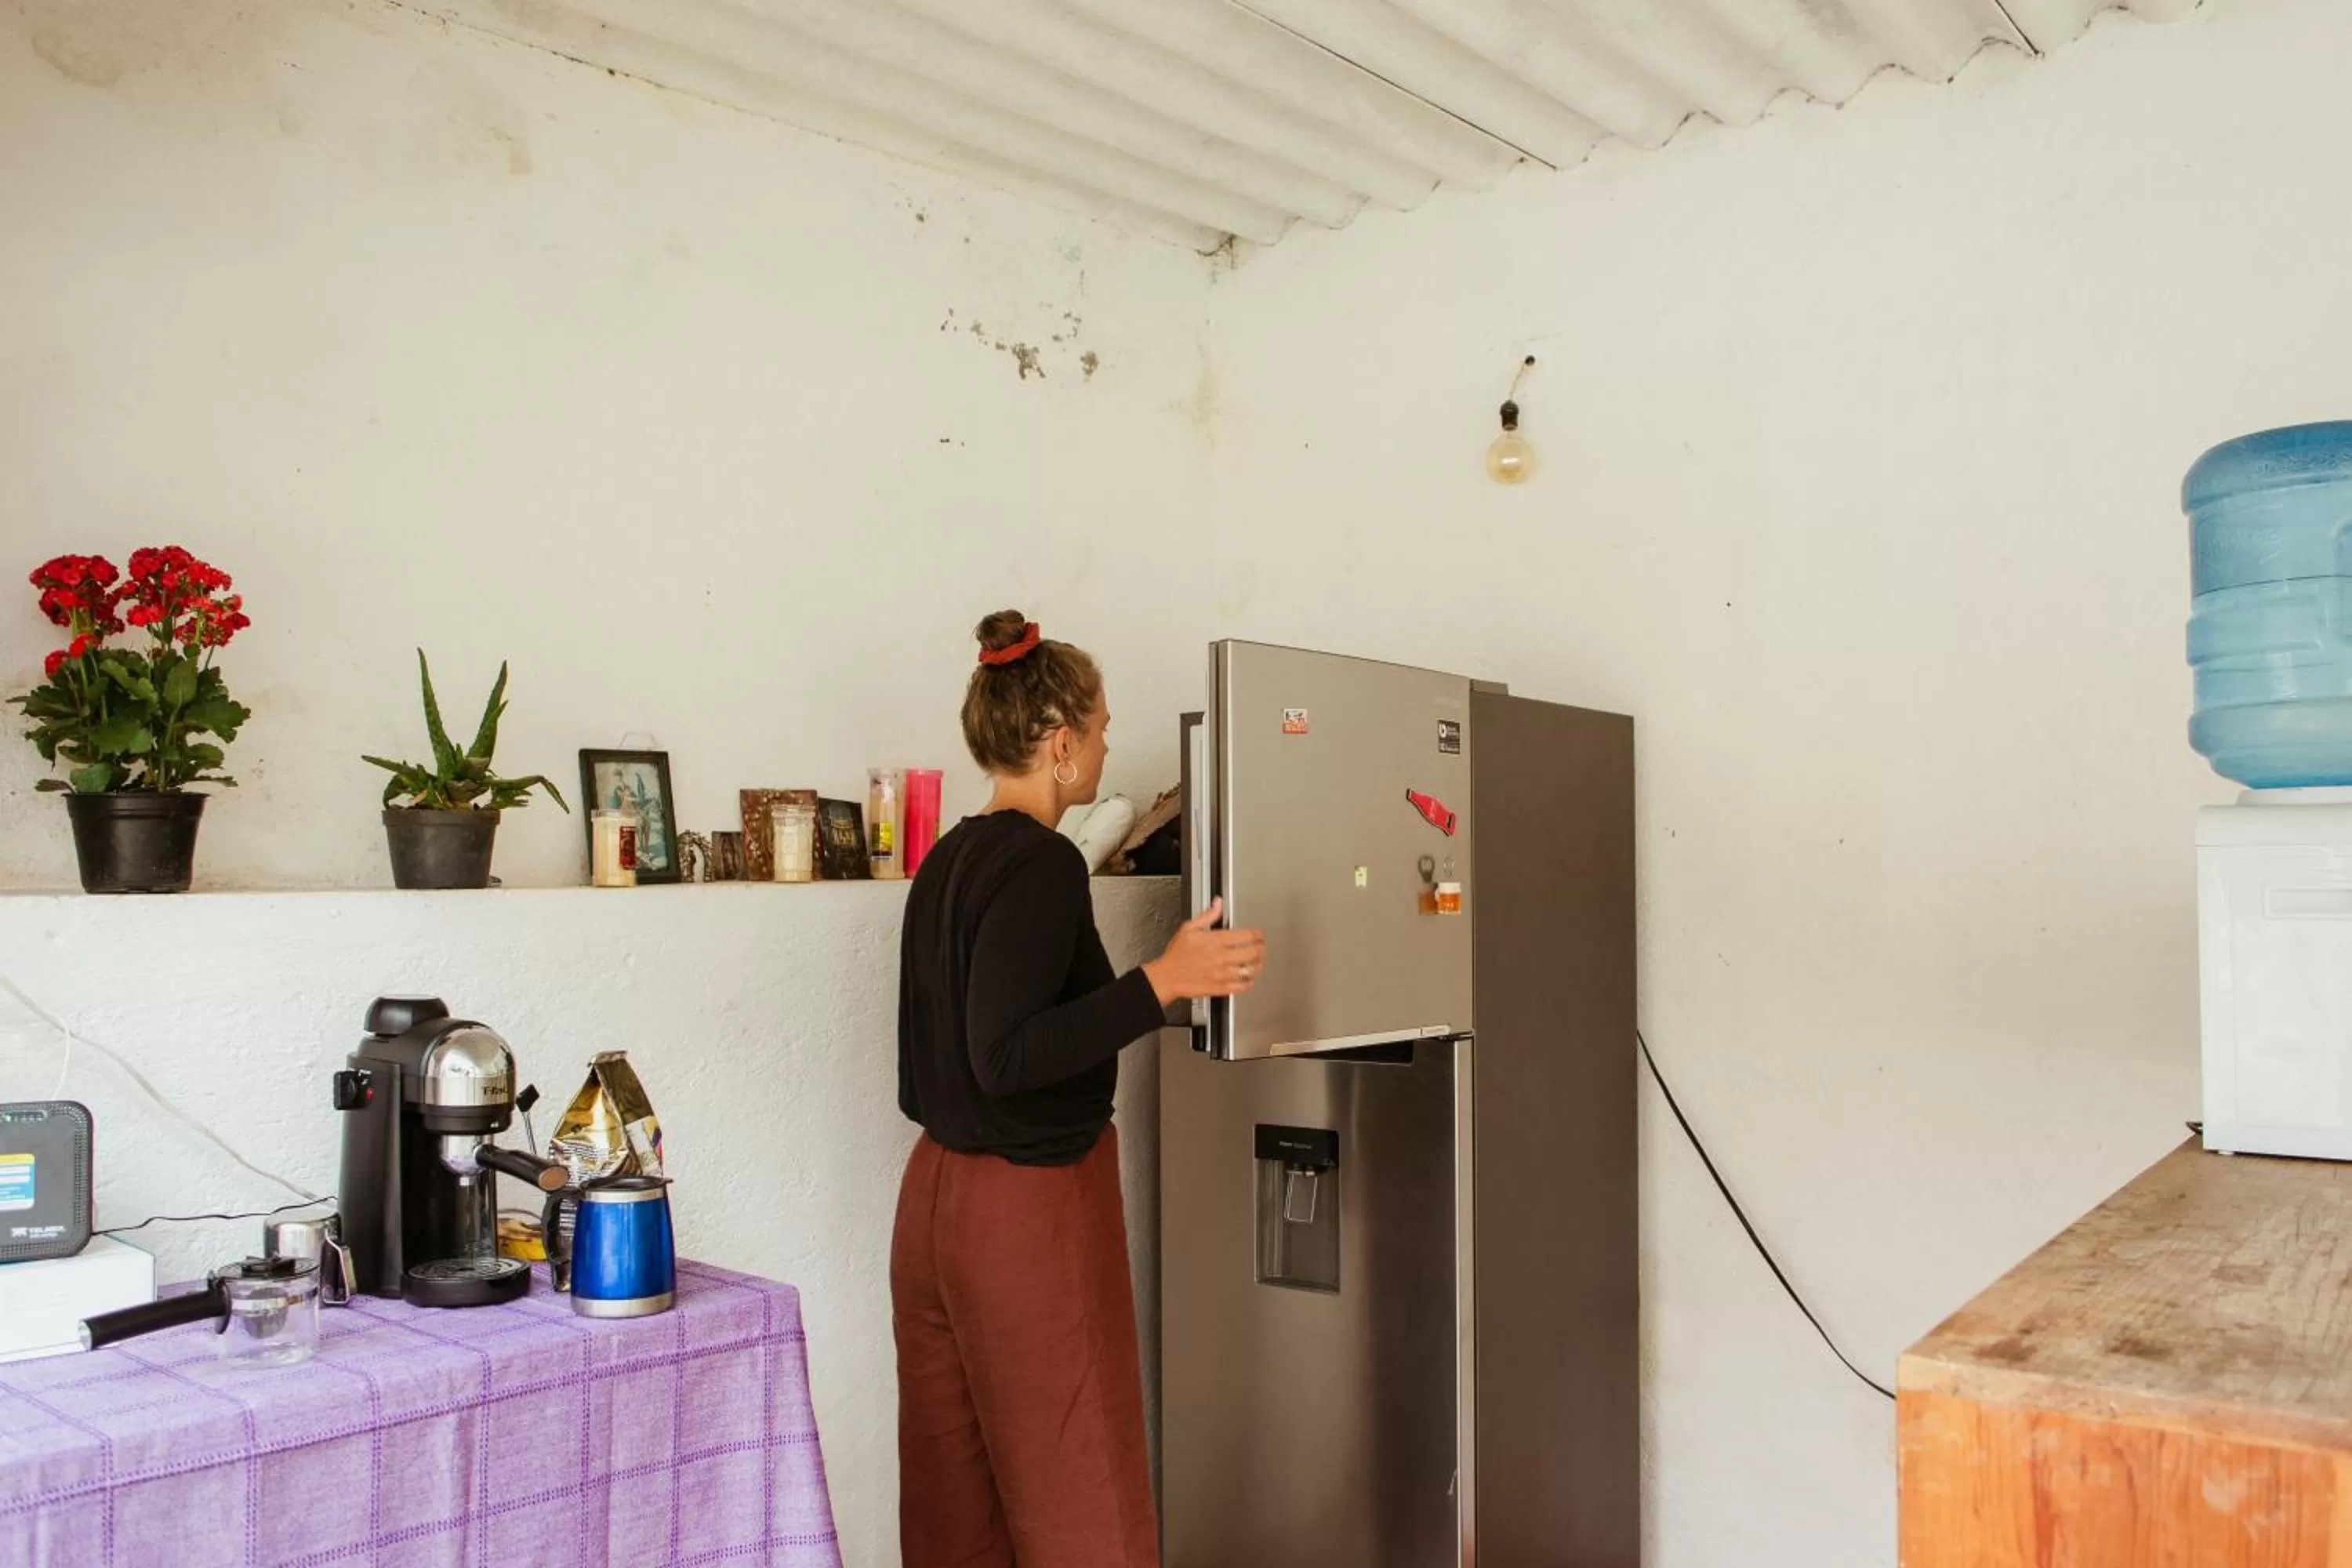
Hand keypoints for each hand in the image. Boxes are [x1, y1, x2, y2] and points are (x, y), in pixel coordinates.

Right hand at [1145, 898, 1267, 1006]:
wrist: (1167, 977)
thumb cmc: (1176, 955)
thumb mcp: (1189, 928)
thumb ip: (1208, 915)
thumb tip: (1218, 903)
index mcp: (1216, 941)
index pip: (1248, 935)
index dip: (1258, 934)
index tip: (1258, 935)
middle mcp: (1222, 957)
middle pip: (1254, 952)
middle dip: (1261, 948)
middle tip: (1261, 947)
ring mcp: (1224, 974)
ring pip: (1252, 969)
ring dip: (1258, 964)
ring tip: (1257, 961)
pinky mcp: (1222, 988)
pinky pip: (1244, 986)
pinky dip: (1249, 981)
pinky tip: (1247, 977)